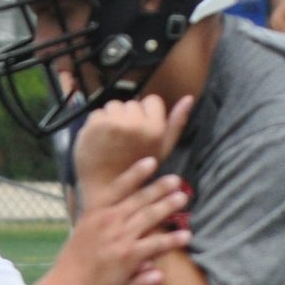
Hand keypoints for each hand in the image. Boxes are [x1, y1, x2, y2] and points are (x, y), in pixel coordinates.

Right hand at [53, 157, 193, 284]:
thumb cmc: (73, 267)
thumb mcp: (81, 236)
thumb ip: (96, 223)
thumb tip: (106, 214)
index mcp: (93, 214)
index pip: (117, 187)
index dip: (135, 173)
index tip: (151, 162)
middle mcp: (107, 221)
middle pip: (138, 199)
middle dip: (159, 187)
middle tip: (176, 180)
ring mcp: (119, 238)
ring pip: (149, 217)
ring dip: (168, 206)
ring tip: (183, 198)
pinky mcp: (129, 256)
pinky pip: (156, 244)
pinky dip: (172, 239)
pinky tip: (186, 236)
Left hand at [75, 93, 194, 188]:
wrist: (106, 187)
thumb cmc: (138, 169)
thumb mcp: (163, 148)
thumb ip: (176, 123)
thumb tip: (189, 98)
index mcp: (155, 128)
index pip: (152, 100)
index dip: (146, 114)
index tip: (140, 130)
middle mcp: (135, 123)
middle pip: (132, 103)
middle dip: (128, 116)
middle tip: (125, 139)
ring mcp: (114, 123)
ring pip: (113, 106)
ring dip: (111, 118)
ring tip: (111, 139)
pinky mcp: (95, 125)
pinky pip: (97, 112)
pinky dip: (96, 123)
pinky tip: (98, 139)